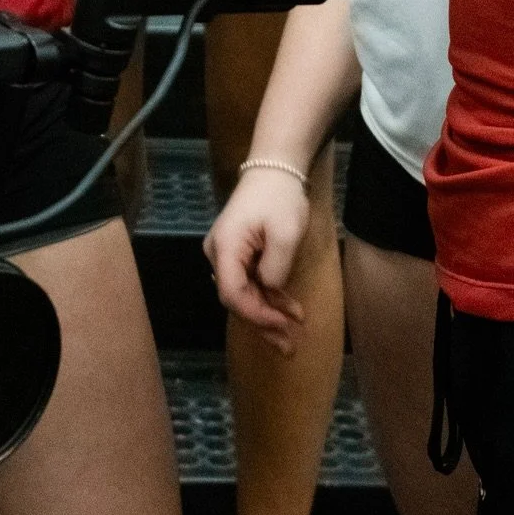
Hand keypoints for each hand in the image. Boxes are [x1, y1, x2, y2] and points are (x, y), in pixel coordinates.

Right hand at [203, 167, 310, 353]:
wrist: (275, 168)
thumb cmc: (280, 198)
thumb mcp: (285, 234)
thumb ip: (275, 269)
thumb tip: (270, 291)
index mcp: (225, 248)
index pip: (233, 295)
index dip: (257, 316)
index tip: (283, 325)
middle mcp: (218, 254)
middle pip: (237, 298)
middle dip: (264, 323)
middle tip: (290, 346)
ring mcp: (227, 253)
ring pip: (245, 293)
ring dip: (269, 313)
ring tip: (294, 332)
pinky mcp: (238, 252)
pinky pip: (250, 281)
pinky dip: (269, 297)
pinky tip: (289, 310)